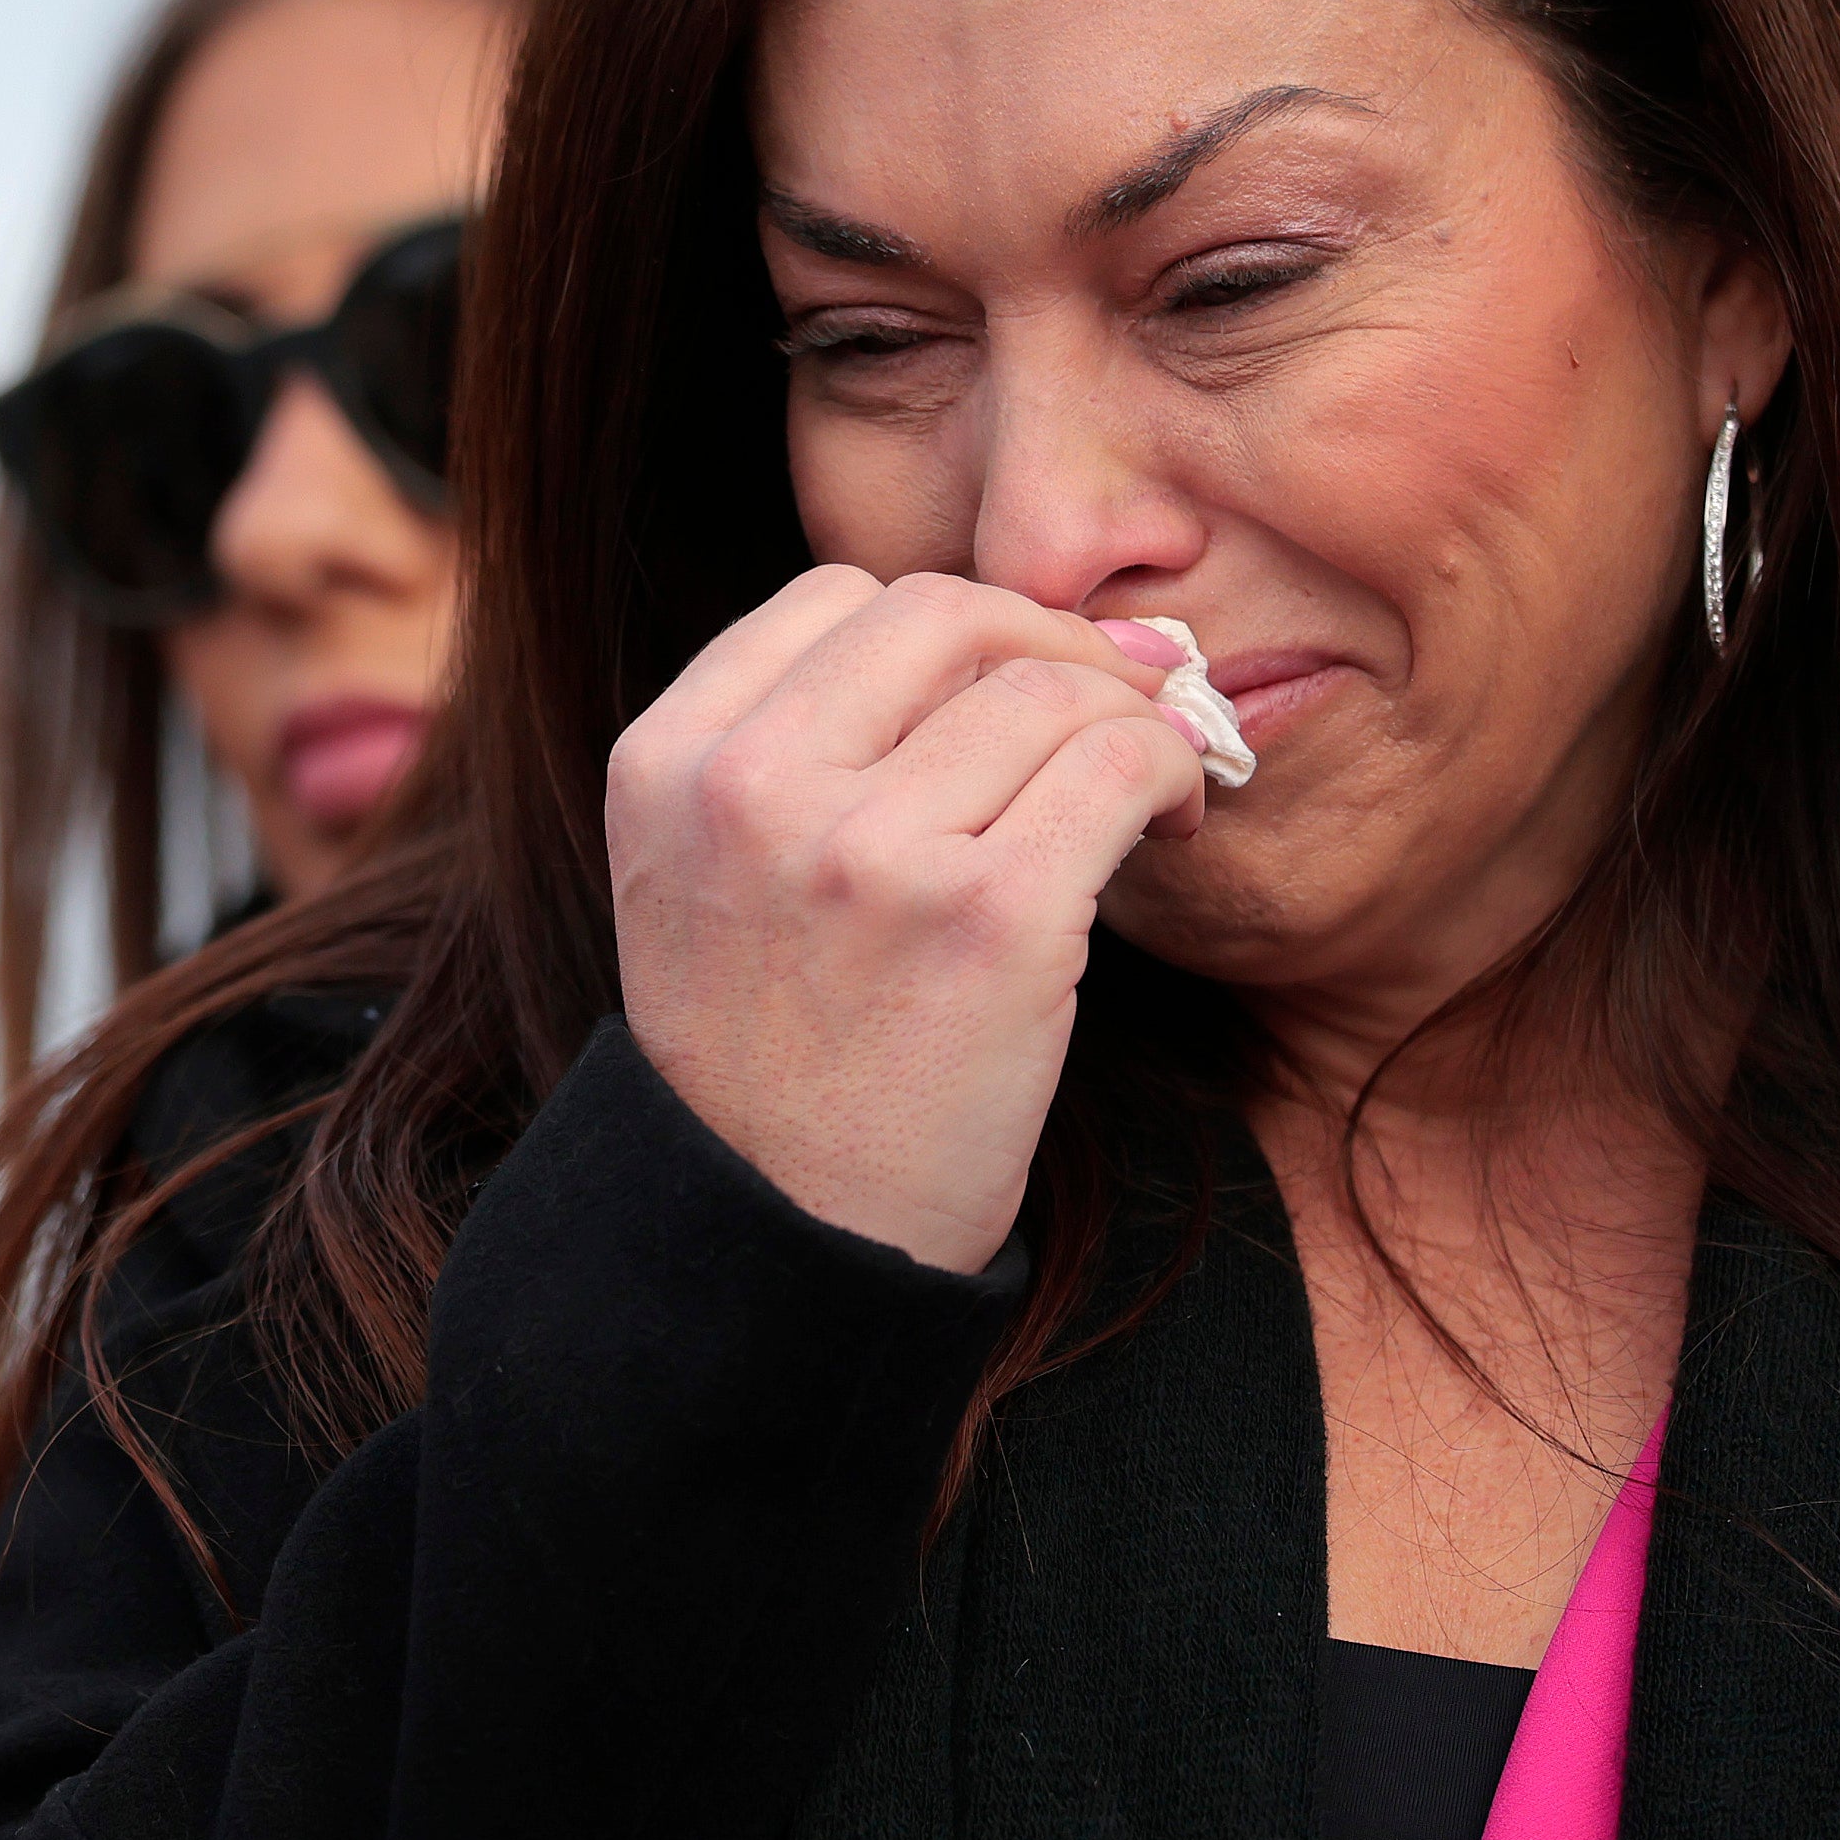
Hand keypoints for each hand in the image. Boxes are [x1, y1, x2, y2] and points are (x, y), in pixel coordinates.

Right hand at [606, 569, 1213, 1271]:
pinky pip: (1122, 765)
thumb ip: (790, 749)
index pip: (836, 597)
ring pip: (1051, 686)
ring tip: (1141, 795)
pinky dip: (1172, 775)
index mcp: (666, 764)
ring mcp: (867, 852)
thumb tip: (1014, 629)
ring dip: (1127, 720)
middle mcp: (751, 790)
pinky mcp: (988, 920)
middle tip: (1108, 711)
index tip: (1008, 685)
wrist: (783, 1242)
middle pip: (947, 613)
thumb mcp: (703, 878)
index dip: (952, 630)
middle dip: (1050, 645)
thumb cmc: (771, 1063)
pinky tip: (1169, 828)